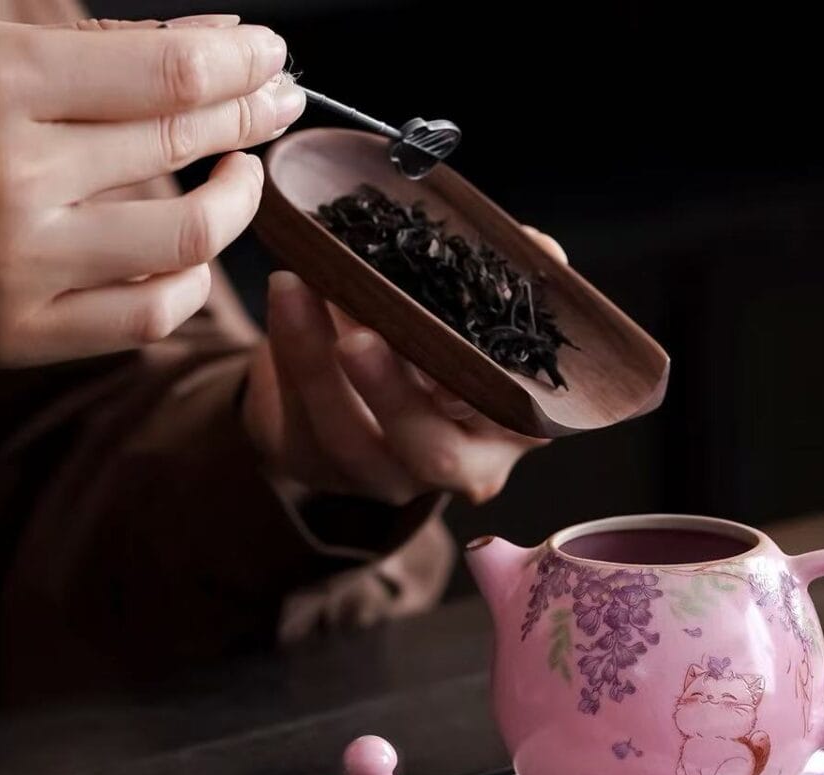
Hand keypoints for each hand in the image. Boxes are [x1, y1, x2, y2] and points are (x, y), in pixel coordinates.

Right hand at [0, 14, 303, 367]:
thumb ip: (89, 47)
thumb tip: (211, 42)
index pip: (166, 73)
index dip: (236, 61)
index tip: (269, 56)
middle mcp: (11, 177)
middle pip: (179, 141)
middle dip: (248, 114)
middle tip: (279, 99)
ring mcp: (20, 264)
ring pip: (185, 237)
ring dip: (237, 201)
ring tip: (244, 173)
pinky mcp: (23, 333)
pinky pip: (150, 316)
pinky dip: (191, 283)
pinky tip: (197, 255)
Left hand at [242, 229, 568, 505]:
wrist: (353, 368)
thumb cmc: (431, 333)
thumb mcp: (472, 308)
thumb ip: (506, 281)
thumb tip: (540, 251)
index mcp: (511, 426)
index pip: (514, 420)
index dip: (491, 393)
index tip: (463, 357)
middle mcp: (459, 465)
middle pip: (435, 453)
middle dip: (395, 396)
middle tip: (358, 340)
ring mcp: (387, 475)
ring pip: (353, 440)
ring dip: (318, 364)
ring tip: (296, 290)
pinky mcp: (322, 469)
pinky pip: (301, 423)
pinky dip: (288, 355)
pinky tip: (283, 298)